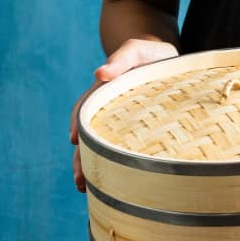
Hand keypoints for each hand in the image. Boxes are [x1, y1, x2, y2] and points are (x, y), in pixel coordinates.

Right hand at [70, 39, 177, 191]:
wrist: (165, 58)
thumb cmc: (152, 53)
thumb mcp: (139, 50)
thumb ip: (121, 58)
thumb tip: (100, 74)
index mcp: (106, 93)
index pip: (86, 111)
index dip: (78, 126)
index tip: (74, 143)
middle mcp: (109, 110)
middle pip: (90, 136)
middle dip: (82, 159)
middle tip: (80, 183)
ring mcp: (122, 123)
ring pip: (104, 147)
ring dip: (95, 167)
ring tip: (88, 190)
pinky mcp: (137, 132)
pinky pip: (123, 152)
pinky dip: (117, 167)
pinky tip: (120, 186)